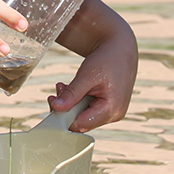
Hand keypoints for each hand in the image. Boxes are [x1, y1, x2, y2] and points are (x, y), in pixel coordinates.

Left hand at [48, 0, 138, 131]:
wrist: (121, 49)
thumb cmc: (107, 59)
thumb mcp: (86, 75)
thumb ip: (71, 94)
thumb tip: (55, 108)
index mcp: (111, 109)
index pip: (81, 124)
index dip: (63, 117)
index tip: (52, 102)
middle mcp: (114, 115)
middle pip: (81, 122)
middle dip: (66, 107)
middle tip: (58, 90)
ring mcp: (113, 112)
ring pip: (83, 115)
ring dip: (71, 102)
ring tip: (64, 85)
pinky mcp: (109, 107)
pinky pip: (89, 109)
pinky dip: (78, 100)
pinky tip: (73, 88)